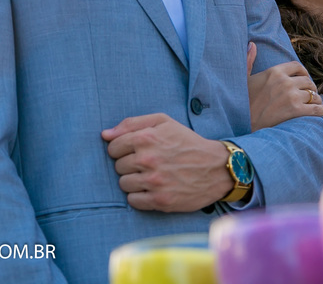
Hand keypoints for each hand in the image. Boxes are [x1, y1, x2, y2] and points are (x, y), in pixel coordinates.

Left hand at [101, 113, 231, 211]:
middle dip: (128, 164)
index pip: (113, 147)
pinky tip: (151, 189)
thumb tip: (105, 135)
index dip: (121, 149)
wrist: (217, 168)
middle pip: (118, 166)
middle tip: (146, 164)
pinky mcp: (161, 201)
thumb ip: (131, 124)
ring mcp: (154, 182)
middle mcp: (148, 160)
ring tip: (150, 176)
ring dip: (133, 181)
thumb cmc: (187, 142)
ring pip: (123, 184)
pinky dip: (139, 196)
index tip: (133, 151)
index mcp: (146, 138)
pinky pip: (133, 201)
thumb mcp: (162, 122)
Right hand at [247, 41, 322, 130]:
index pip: (297, 66)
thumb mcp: (245, 78)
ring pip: (313, 95)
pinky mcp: (296, 111)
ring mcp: (291, 96)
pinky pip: (316, 108)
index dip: (303, 72)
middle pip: (307, 81)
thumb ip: (250, 60)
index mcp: (274, 72)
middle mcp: (285, 82)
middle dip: (310, 87)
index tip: (303, 78)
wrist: (243, 122)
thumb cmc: (243, 101)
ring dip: (316, 99)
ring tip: (315, 103)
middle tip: (309, 93)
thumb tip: (252, 44)